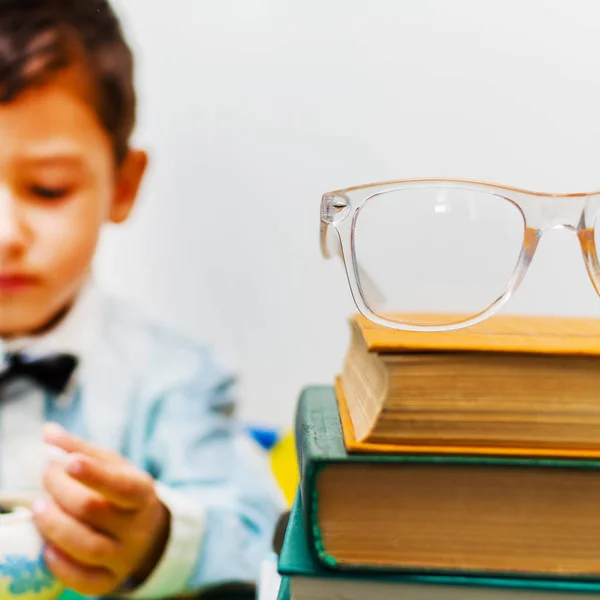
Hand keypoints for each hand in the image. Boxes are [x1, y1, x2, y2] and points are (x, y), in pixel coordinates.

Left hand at [32, 423, 169, 595]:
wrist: (149, 533)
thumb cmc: (124, 493)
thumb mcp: (114, 466)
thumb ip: (81, 449)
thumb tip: (48, 432)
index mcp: (142, 493)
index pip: (121, 486)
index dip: (94, 475)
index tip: (68, 462)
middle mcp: (137, 526)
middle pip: (96, 511)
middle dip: (62, 491)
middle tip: (46, 474)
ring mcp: (125, 556)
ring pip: (88, 546)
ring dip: (56, 526)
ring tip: (38, 507)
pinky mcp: (110, 581)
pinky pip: (85, 580)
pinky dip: (61, 566)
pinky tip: (46, 547)